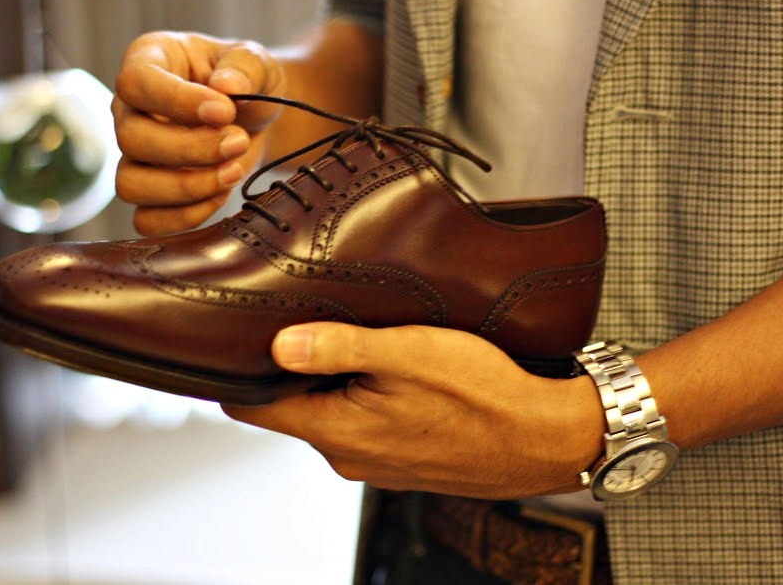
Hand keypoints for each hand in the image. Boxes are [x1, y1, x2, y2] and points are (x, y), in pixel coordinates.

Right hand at [112, 31, 286, 235]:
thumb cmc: (247, 80)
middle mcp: (130, 109)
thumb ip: (245, 66)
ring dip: (186, 187)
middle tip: (239, 142)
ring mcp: (135, 155)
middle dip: (191, 149)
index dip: (176, 101)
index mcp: (148, 61)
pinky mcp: (150, 193)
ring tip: (233, 171)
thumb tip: (226, 87)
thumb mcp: (256, 61)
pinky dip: (185, 216)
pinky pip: (146, 220)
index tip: (225, 111)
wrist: (257, 117)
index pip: (136, 83)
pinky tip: (221, 193)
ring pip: (130, 184)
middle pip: (131, 139)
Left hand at [223, 323, 602, 498]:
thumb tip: (278, 344)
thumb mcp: (408, 353)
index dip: (239, 368)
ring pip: (332, 412)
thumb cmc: (486, 396)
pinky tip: (398, 371)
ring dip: (336, 379)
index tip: (236, 337)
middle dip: (294, 366)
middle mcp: (349, 455)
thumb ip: (337, 346)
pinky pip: (366, 423)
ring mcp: (377, 462)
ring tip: (364, 340)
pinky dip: (368, 395)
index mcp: (337, 431)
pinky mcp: (402, 460)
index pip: (252, 408)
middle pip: (292, 405)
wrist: (546, 440)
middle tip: (314, 320)